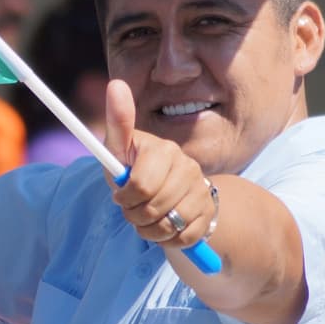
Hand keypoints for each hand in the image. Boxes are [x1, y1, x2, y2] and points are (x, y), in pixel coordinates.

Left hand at [103, 80, 216, 251]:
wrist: (167, 194)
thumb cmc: (135, 169)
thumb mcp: (119, 149)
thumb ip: (117, 121)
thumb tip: (115, 84)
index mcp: (165, 150)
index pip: (140, 185)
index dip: (125, 196)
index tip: (120, 195)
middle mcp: (188, 167)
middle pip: (152, 208)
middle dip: (134, 215)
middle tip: (132, 208)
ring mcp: (202, 191)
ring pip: (168, 226)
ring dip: (148, 230)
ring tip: (145, 218)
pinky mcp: (209, 214)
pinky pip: (182, 239)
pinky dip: (167, 240)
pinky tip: (164, 226)